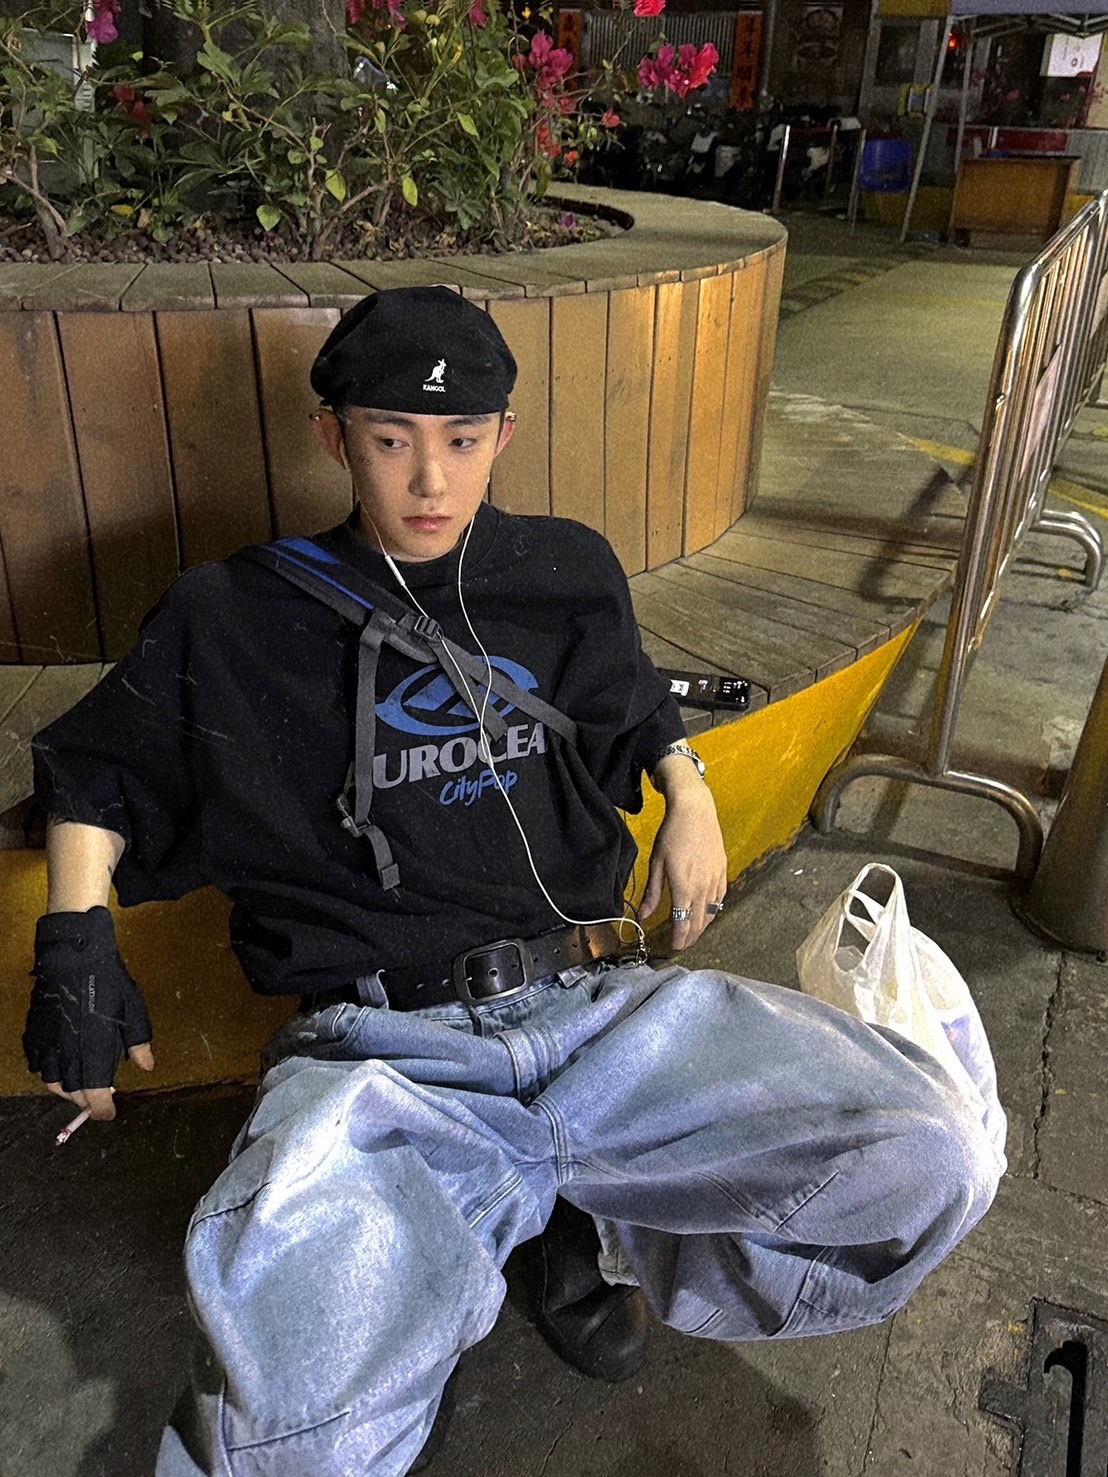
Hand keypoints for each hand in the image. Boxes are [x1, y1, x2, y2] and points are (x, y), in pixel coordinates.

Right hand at [23, 906, 153, 1120]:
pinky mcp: (34, 1034)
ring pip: (52, 1082)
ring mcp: (47, 1043)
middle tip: (98, 1099)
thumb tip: (146, 1066)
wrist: (73, 955)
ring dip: (67, 1090)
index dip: (101, 1109)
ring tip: (81, 1086)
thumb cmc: (107, 981)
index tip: (109, 1114)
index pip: (95, 1094)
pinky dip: (48, 1072)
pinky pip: (37, 1065)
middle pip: (73, 1093)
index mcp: (94, 1049)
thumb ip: (139, 1042)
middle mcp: (68, 1052)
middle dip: (87, 1101)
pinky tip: (61, 1067)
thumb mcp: (133, 1010)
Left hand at [640, 762, 728, 950]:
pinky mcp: (722, 871)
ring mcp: (715, 880)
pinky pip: (720, 899)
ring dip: (702, 926)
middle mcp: (702, 888)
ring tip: (693, 933)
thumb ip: (652, 892)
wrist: (695, 812)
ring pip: (712, 913)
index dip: (678, 939)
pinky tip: (708, 913)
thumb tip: (643, 915)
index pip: (682, 923)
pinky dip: (714, 910)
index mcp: (684, 888)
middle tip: (682, 945)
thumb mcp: (656, 863)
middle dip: (690, 937)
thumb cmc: (672, 835)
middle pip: (698, 923)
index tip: (673, 947)